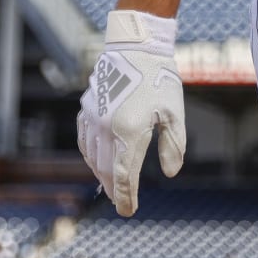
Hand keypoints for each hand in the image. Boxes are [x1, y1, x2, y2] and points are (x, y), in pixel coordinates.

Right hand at [77, 10, 185, 215]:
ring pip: (92, 156)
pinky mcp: (86, 108)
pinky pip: (83, 139)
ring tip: (111, 185)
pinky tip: (97, 159)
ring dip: (101, 174)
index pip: (124, 175)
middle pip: (106, 170)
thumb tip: (171, 173)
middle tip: (122, 202)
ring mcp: (93, 118)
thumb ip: (173, 144)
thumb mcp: (174, 112)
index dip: (126, 196)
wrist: (136, 46)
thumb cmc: (159, 78)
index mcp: (130, 131)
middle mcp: (107, 128)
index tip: (128, 211)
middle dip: (114, 189)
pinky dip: (89, 154)